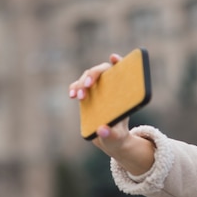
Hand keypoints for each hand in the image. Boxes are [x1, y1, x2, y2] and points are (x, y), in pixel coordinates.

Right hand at [68, 54, 154, 174]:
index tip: (113, 58)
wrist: (110, 139)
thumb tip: (102, 130)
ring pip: (89, 76)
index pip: (124, 72)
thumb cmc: (117, 135)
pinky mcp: (88, 94)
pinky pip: (79, 86)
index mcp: (125, 93)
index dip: (119, 62)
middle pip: (103, 71)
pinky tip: (72, 95)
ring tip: (79, 96)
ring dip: (82, 82)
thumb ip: (111, 135)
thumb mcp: (117, 137)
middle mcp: (112, 86)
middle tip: (88, 84)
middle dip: (94, 74)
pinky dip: (74, 88)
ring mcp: (99, 88)